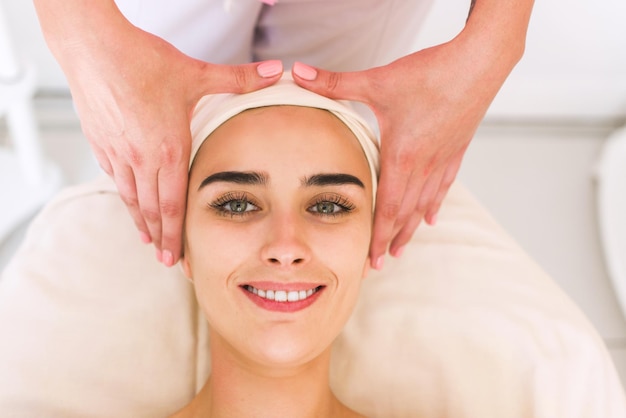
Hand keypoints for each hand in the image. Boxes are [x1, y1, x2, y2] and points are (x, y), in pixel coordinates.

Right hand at [63, 21, 282, 265]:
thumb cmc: (142, 60)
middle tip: (166, 260)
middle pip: (152, 209)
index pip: (173, 204)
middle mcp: (142, 157)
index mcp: (168, 148)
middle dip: (160, 238)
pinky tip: (129, 202)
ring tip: (147, 241)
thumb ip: (239, 78)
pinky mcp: (101, 142)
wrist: (93, 47)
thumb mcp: (196, 73)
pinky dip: (125, 195)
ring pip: (132, 197)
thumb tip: (277, 72)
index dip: (176, 235)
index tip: (176, 257)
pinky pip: (116, 177)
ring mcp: (118, 152)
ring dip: (141, 222)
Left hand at [293, 38, 512, 268]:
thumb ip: (334, 81)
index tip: (370, 261)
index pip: (386, 208)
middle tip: (379, 264)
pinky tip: (432, 217)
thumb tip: (297, 72)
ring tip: (400, 249)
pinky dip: (434, 204)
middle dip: (389, 241)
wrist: (480, 62)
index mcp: (402, 156)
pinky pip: (444, 186)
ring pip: (424, 204)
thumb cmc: (431, 73)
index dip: (377, 237)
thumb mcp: (377, 80)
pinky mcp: (456, 149)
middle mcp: (424, 166)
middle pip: (404, 214)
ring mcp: (442, 160)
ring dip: (410, 229)